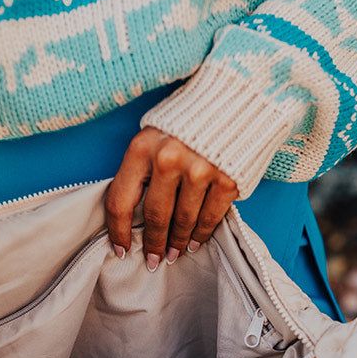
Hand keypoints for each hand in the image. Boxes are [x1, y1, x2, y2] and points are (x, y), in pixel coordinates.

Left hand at [106, 127, 237, 270]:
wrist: (238, 96)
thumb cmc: (189, 119)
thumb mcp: (155, 134)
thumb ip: (142, 167)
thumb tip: (134, 212)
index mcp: (142, 147)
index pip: (121, 200)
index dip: (119, 231)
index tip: (120, 249)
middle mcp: (169, 159)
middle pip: (155, 216)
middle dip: (153, 243)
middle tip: (152, 261)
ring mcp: (201, 170)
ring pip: (184, 221)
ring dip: (178, 243)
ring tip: (174, 253)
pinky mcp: (228, 179)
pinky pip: (210, 217)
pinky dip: (201, 234)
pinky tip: (195, 243)